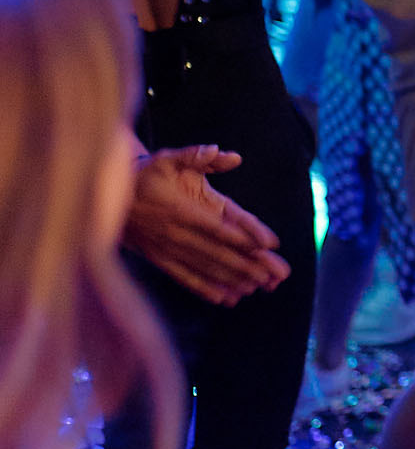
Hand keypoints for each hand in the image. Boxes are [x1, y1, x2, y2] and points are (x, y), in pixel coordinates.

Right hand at [121, 147, 289, 305]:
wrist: (107, 198)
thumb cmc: (144, 175)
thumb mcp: (166, 159)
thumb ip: (194, 155)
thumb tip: (221, 151)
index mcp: (180, 211)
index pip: (217, 227)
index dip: (243, 236)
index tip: (267, 246)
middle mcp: (175, 234)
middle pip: (217, 253)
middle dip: (247, 265)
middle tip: (274, 275)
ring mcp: (166, 250)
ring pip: (204, 268)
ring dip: (232, 279)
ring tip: (257, 287)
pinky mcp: (159, 259)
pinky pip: (184, 277)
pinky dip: (204, 288)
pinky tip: (224, 298)